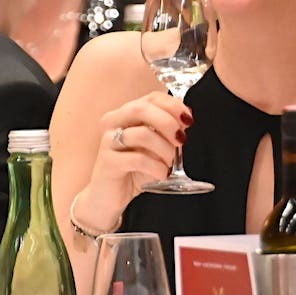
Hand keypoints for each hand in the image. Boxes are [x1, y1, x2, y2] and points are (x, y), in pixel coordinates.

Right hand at [86, 90, 192, 208]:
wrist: (108, 196)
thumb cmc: (133, 170)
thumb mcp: (154, 148)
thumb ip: (167, 132)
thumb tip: (186, 119)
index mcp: (126, 113)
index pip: (151, 98)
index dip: (173, 105)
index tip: (188, 120)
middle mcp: (113, 122)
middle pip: (142, 109)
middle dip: (167, 122)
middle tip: (181, 139)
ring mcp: (108, 141)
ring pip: (142, 134)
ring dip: (164, 149)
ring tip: (169, 163)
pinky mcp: (107, 161)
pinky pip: (137, 159)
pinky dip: (156, 167)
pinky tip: (162, 174)